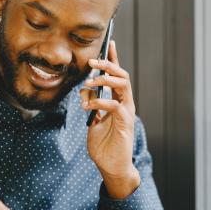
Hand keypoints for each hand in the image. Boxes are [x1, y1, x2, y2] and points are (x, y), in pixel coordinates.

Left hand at [80, 40, 139, 198]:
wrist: (111, 167)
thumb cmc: (104, 145)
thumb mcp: (92, 121)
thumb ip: (90, 105)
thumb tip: (83, 92)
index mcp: (118, 101)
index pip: (117, 75)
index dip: (114, 58)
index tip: (109, 42)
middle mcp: (125, 103)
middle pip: (122, 75)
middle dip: (107, 64)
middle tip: (91, 62)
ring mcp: (127, 112)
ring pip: (123, 85)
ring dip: (105, 79)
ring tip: (88, 83)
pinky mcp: (125, 123)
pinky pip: (115, 105)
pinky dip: (101, 101)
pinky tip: (89, 105)